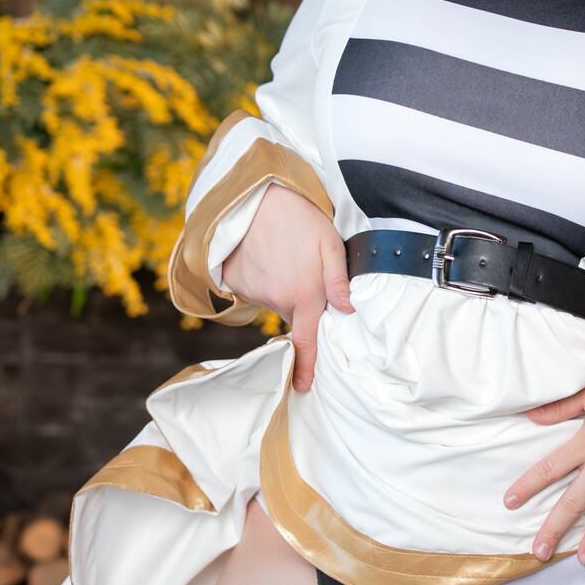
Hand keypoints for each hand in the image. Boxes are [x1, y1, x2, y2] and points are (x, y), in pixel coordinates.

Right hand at [221, 183, 352, 391]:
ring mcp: (252, 292)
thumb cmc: (299, 218)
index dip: (304, 367)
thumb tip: (348, 311)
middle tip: (304, 274)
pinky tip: (266, 256)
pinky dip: (261, 279)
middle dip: (301, 306)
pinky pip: (253, 291)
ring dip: (281, 290)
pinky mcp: (235, 283)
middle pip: (292, 318)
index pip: (306, 342)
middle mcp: (276, 300)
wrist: (255, 198)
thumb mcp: (330, 245)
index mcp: (304, 295)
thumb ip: (339, 281)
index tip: (301, 386)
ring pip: (273, 303)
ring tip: (285, 258)